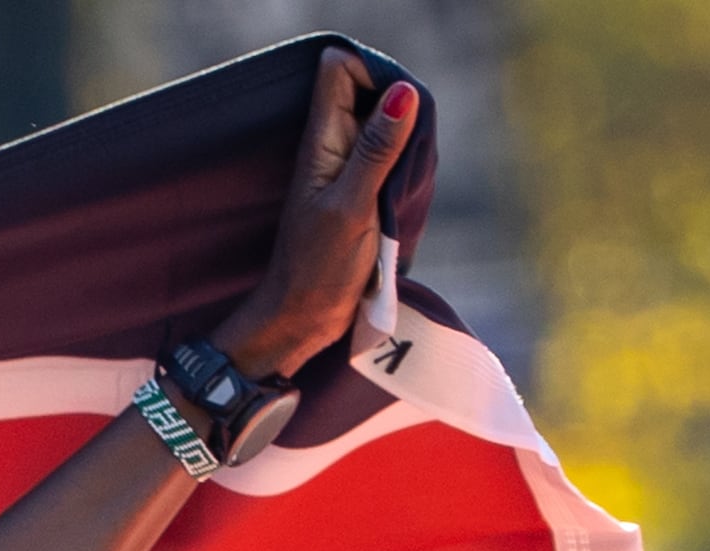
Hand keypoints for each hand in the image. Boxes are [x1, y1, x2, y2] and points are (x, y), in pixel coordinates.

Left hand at [210, 49, 418, 380]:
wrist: (302, 319)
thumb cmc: (320, 269)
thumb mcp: (353, 205)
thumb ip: (377, 149)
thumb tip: (403, 92)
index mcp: (321, 143)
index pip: (339, 71)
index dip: (372, 72)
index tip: (397, 107)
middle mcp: (331, 148)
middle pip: (366, 92)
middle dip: (397, 105)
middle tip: (405, 150)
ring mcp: (346, 170)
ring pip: (382, 125)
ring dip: (404, 138)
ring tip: (403, 176)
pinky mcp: (361, 193)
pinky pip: (389, 158)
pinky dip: (404, 164)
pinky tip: (406, 188)